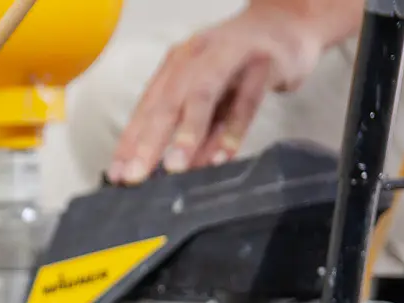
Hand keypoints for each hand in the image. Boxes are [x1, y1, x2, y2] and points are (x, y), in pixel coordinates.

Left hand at [107, 2, 360, 183]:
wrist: (287, 25)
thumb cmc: (242, 65)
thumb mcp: (211, 93)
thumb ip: (192, 127)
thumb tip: (170, 171)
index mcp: (176, 65)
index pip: (147, 108)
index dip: (130, 142)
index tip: (116, 175)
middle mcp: (196, 57)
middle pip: (167, 102)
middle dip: (147, 142)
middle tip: (134, 176)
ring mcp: (229, 56)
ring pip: (202, 96)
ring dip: (186, 134)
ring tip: (174, 168)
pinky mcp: (263, 63)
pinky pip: (246, 100)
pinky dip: (233, 129)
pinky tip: (223, 156)